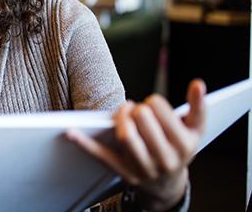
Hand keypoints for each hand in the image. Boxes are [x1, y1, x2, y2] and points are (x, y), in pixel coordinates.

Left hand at [67, 79, 206, 210]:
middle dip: (137, 109)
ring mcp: (144, 168)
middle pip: (142, 122)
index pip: (161, 112)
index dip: (153, 103)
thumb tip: (197, 83)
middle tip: (137, 110)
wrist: (168, 185)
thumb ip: (198, 106)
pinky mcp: (124, 173)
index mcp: (183, 144)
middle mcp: (165, 158)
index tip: (152, 104)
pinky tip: (71, 132)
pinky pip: (102, 157)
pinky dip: (85, 145)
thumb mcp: (195, 130)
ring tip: (123, 113)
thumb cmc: (179, 149)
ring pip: (126, 137)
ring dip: (120, 119)